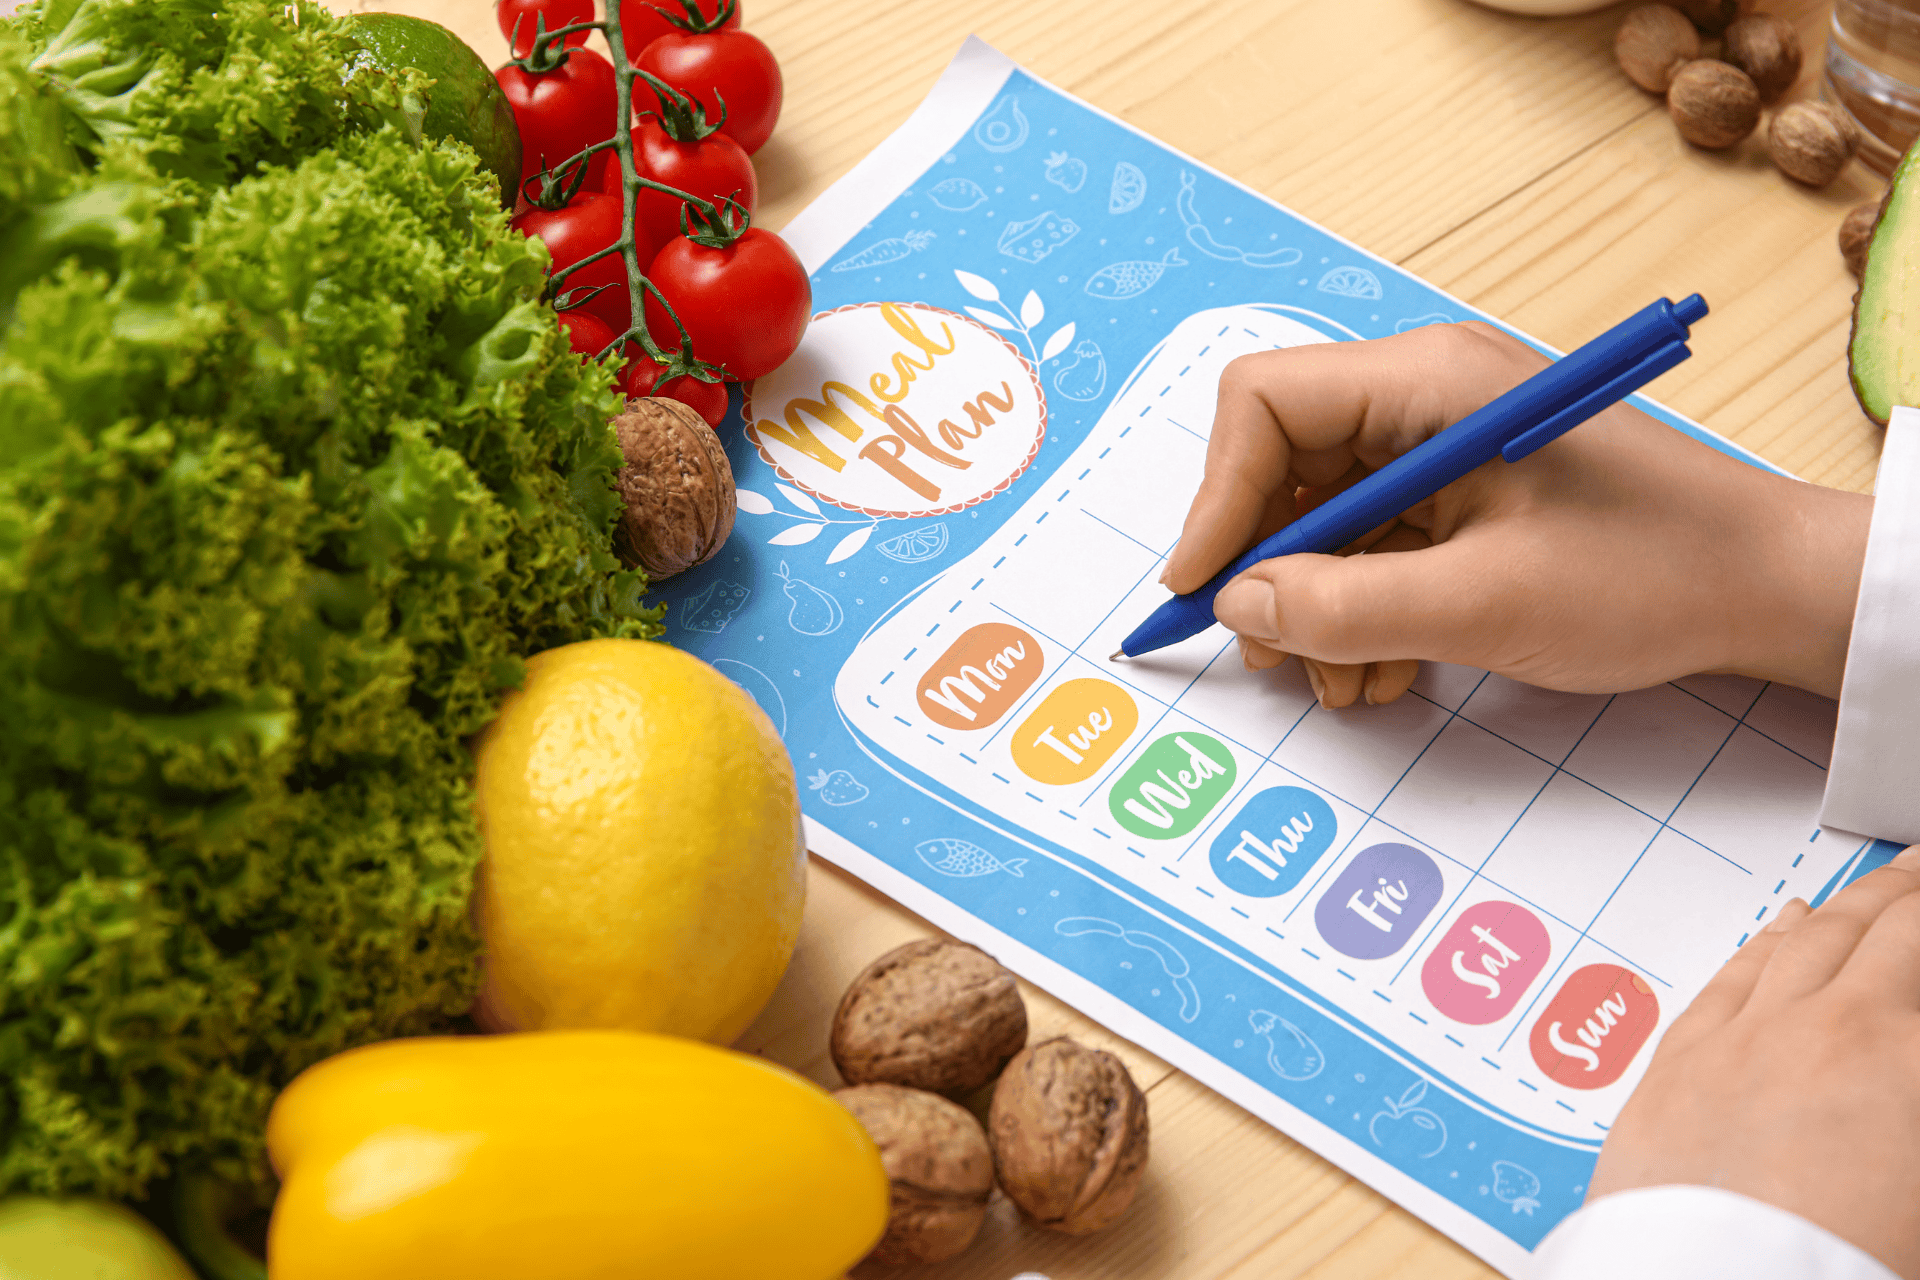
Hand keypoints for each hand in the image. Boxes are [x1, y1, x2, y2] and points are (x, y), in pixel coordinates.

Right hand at [1164, 323, 1870, 705]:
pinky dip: (1363, 614)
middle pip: (1284, 468)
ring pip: (1324, 521)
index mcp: (1427, 383)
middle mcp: (1425, 400)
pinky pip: (1374, 549)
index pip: (1264, 405)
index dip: (1216, 499)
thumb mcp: (1483, 605)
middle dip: (1270, 570)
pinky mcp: (1463, 499)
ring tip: (1347, 683)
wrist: (1767, 591)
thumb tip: (1238, 606)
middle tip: (1274, 657)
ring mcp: (1444, 450)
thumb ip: (1343, 608)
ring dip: (1318, 610)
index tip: (1203, 589)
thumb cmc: (1649, 575)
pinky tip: (1388, 672)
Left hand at [1588, 848, 1919, 1278]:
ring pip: (1808, 941)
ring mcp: (1747, 1039)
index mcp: (1906, 1058)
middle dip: (1914, 893)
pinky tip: (1786, 925)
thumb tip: (1902, 1068)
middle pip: (1884, 931)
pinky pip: (1733, 977)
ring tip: (1881, 884)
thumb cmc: (1836, 1265)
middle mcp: (1828, 1030)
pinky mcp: (1681, 1064)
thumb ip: (1908, 1095)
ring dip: (1851, 904)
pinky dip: (1770, 941)